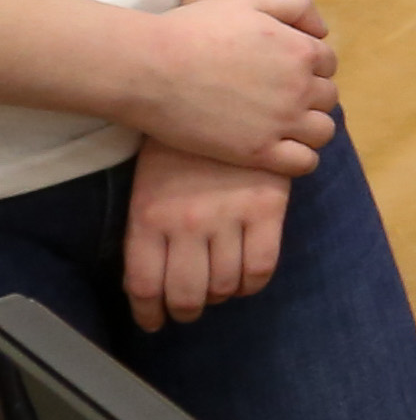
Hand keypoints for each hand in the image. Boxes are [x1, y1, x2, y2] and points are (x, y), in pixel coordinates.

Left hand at [121, 145, 294, 329]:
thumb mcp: (147, 188)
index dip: (149, 313)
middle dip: (187, 310)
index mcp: (149, 217)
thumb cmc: (176, 147)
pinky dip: (253, 283)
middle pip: (187, 293)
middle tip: (189, 310)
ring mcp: (229, 216)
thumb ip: (149, 232)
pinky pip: (262, 266)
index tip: (155, 322)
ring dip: (221, 297)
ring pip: (225, 285)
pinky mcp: (267, 208)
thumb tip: (153, 282)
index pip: (145, 284)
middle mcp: (186, 223)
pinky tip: (246, 278)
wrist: (217, 97)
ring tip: (220, 291)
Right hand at [131, 0, 338, 170]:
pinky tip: (279, 150)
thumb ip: (295, 5)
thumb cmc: (192, 30)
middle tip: (275, 97)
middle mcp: (299, 87)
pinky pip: (304, 163)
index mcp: (300, 50)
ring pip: (322, 132)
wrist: (146, 68)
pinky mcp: (257, 151)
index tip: (281, 71)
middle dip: (308, 96)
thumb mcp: (247, 0)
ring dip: (309, 128)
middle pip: (327, 97)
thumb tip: (322, 31)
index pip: (327, 63)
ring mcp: (280, 121)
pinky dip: (300, 158)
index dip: (307, 66)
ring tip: (281, 125)